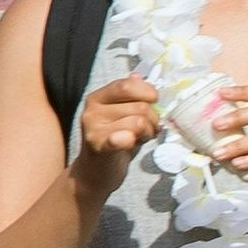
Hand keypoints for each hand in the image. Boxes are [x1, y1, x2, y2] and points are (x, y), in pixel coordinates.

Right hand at [74, 75, 159, 192]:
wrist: (97, 172)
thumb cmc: (116, 141)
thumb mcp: (124, 116)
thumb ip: (131, 97)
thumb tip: (139, 75)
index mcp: (99, 97)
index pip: (128, 85)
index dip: (148, 93)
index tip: (154, 103)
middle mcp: (92, 109)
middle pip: (140, 106)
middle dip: (152, 120)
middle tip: (147, 131)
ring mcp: (92, 127)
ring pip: (139, 123)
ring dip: (147, 133)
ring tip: (139, 139)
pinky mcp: (97, 146)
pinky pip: (121, 137)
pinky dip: (129, 139)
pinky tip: (129, 142)